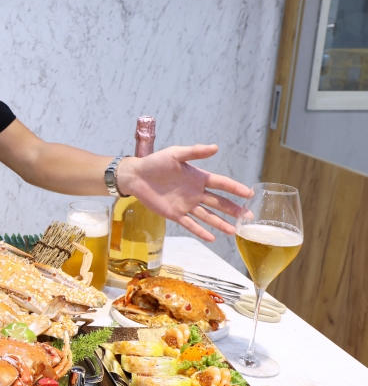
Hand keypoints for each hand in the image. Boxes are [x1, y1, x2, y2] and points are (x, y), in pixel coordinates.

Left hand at [118, 144, 250, 241]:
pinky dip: (200, 231)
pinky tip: (212, 238)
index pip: (221, 184)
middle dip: (234, 209)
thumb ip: (195, 152)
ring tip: (234, 231)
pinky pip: (190, 224)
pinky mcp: (175, 214)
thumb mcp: (176, 154)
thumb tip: (216, 147)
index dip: (235, 189)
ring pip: (208, 215)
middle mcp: (195, 192)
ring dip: (221, 223)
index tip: (249, 194)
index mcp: (198, 177)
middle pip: (219, 202)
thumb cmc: (155, 162)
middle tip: (248, 217)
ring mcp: (186, 204)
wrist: (136, 176)